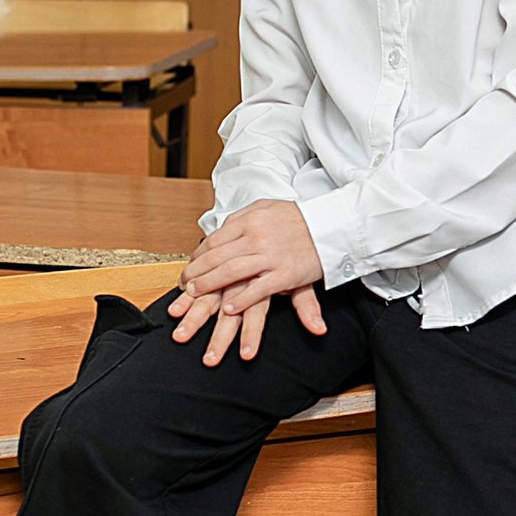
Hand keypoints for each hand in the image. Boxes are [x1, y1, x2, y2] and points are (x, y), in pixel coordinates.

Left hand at [170, 201, 327, 364]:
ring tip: (195, 293)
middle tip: (184, 284)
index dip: (197, 256)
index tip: (190, 267)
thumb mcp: (266, 208)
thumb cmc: (298, 218)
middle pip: (216, 257)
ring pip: (231, 272)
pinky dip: (241, 299)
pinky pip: (258, 289)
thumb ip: (242, 218)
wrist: (332, 225)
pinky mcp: (285, 274)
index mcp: (250, 221)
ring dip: (209, 284)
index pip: (214, 240)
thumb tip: (222, 228)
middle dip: (196, 272)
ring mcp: (271, 256)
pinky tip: (228, 308)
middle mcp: (257, 237)